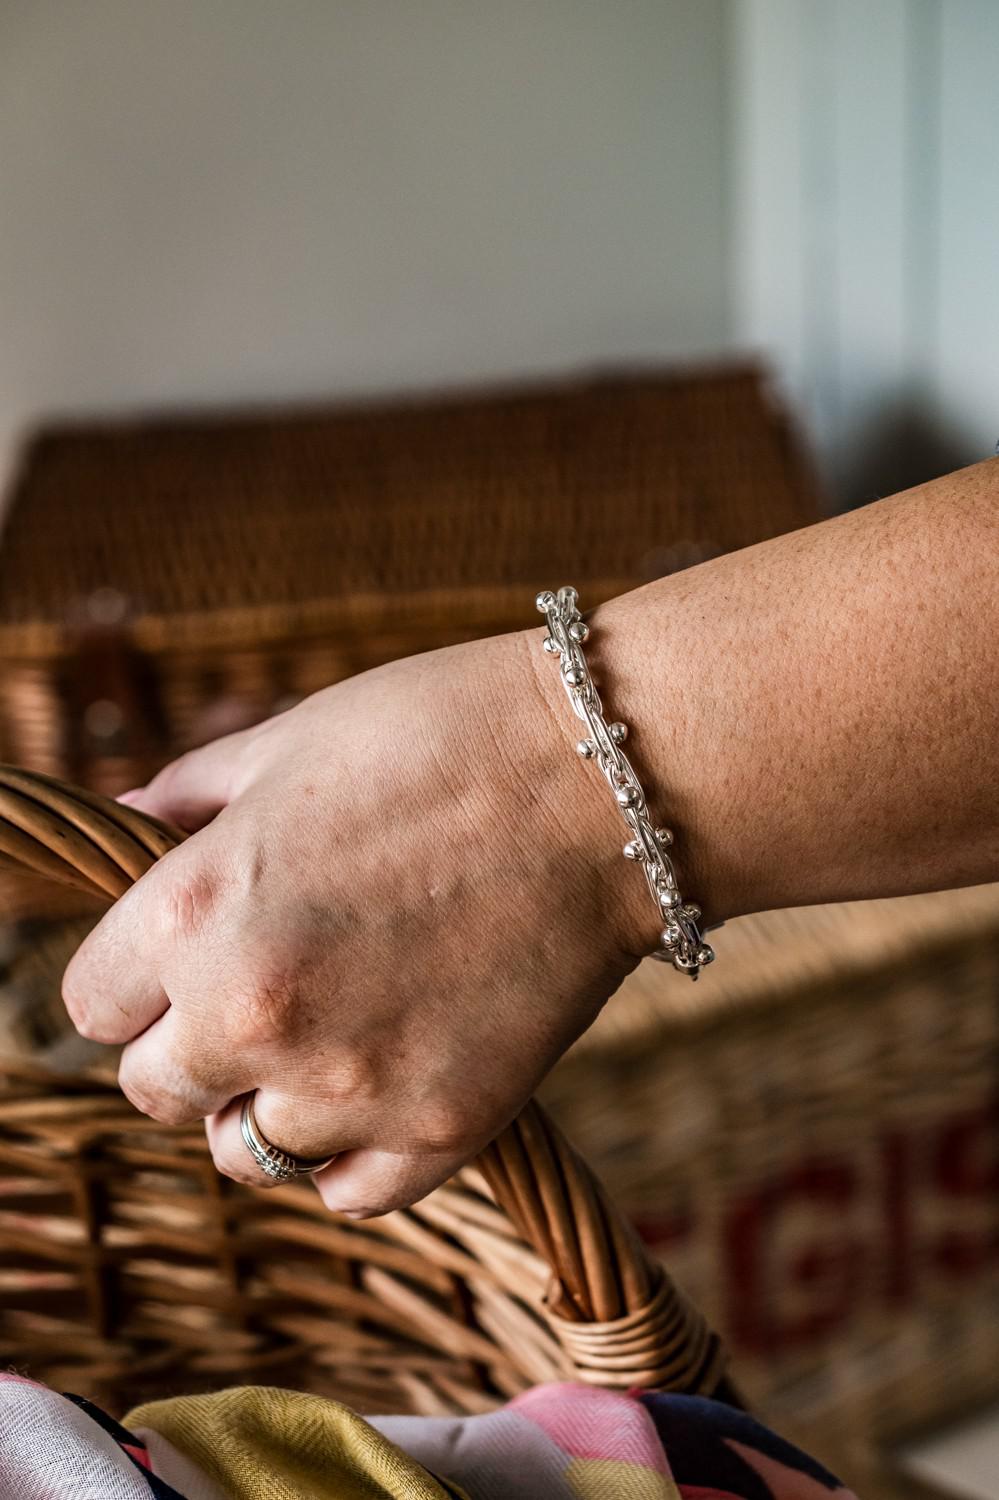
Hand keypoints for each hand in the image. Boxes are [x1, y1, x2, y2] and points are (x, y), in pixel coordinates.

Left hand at [63, 628, 648, 1215]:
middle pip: (154, 1090)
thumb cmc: (444, 732)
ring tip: (322, 1039)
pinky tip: (370, 1092)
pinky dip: (345, 1157)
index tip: (175, 958)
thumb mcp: (288, 741)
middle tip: (255, 992)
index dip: (130, 977)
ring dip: (264, 1102)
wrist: (608, 775)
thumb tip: (120, 821)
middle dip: (188, 1045)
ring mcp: (350, 1085)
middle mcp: (253, 1014)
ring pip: (244, 1153)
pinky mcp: (444, 1127)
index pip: (92, 1004)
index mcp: (194, 910)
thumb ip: (184, 796)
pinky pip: (346, 1194)